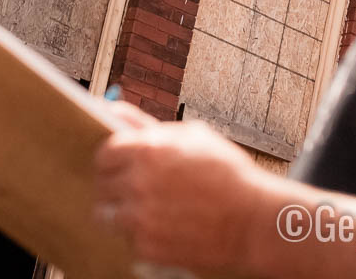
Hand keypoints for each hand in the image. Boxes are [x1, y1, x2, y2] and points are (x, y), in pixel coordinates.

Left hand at [94, 113, 267, 274]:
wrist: (253, 221)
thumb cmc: (227, 172)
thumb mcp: (192, 135)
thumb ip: (146, 124)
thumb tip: (111, 108)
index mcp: (148, 149)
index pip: (103, 154)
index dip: (111, 158)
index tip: (119, 163)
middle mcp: (139, 183)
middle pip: (102, 185)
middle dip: (116, 184)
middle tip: (135, 187)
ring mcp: (141, 218)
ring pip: (108, 215)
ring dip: (121, 211)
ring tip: (145, 209)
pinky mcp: (148, 248)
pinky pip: (128, 239)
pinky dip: (140, 235)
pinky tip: (162, 227)